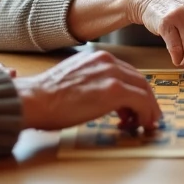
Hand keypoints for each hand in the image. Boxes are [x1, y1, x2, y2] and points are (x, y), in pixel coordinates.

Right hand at [14, 50, 160, 131]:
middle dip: (146, 101)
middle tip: (146, 118)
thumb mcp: (75, 80)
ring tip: (143, 124)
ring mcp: (112, 75)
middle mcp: (107, 62)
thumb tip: (106, 100)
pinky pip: (142, 101)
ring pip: (144, 90)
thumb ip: (94, 83)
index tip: (135, 107)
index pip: (127, 73)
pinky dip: (146, 113)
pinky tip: (140, 125)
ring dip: (148, 109)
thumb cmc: (46, 96)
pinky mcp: (114, 91)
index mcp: (97, 58)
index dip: (135, 92)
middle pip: (140, 81)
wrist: (35, 99)